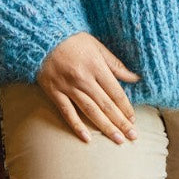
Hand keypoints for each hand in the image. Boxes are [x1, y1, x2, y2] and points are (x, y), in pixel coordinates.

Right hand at [35, 31, 141, 145]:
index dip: (126, 108)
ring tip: (117, 140)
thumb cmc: (73, 40)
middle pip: (105, 105)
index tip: (133, 120)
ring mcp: (68, 87)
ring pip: (90, 111)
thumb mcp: (97, 46)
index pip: (115, 92)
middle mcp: (83, 79)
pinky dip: (77, 126)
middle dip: (120, 122)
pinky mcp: (54, 92)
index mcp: (96, 66)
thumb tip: (135, 78)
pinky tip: (87, 138)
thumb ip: (115, 64)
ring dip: (105, 127)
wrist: (43, 38)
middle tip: (132, 137)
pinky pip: (67, 112)